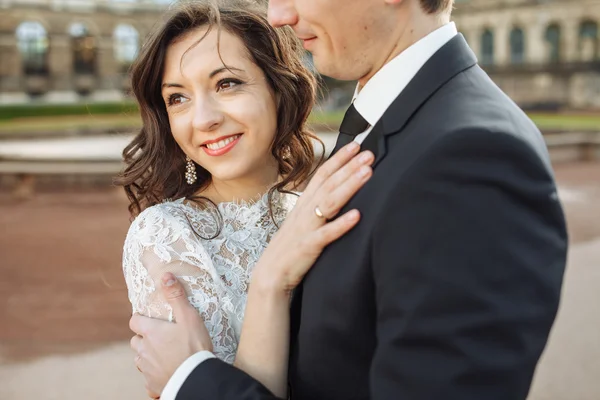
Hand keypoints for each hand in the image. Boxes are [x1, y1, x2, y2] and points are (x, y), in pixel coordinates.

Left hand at [129, 272, 212, 397]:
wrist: (196, 377)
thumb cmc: (193, 346)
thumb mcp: (189, 317)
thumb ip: (176, 296)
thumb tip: (165, 276)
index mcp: (150, 333)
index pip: (134, 322)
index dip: (140, 319)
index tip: (149, 319)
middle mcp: (144, 350)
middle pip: (135, 341)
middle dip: (143, 338)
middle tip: (159, 337)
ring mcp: (147, 369)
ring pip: (140, 359)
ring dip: (147, 356)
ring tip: (162, 355)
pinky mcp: (152, 384)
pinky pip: (148, 379)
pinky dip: (153, 375)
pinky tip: (165, 373)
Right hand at [253, 141, 373, 292]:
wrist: (269, 277)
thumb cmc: (289, 250)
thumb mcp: (303, 224)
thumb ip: (318, 209)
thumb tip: (336, 195)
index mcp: (303, 205)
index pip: (322, 175)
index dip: (339, 159)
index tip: (356, 145)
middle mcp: (304, 212)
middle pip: (328, 183)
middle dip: (349, 167)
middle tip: (369, 154)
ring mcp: (305, 228)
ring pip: (329, 202)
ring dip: (349, 186)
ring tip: (367, 173)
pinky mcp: (307, 247)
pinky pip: (325, 234)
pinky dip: (341, 224)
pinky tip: (357, 216)